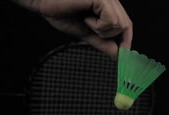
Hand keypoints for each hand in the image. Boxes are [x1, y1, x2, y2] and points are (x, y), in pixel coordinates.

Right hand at [13, 0, 132, 59]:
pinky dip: (98, 25)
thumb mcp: (84, 32)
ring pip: (119, 25)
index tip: (123, 56)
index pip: (126, 24)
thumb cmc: (59, 11)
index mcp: (107, 5)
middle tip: (90, 27)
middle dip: (108, 35)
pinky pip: (111, 21)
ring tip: (85, 20)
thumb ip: (101, 42)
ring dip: (101, 29)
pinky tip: (85, 17)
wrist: (43, 1)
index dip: (126, 40)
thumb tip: (116, 55)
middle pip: (125, 26)